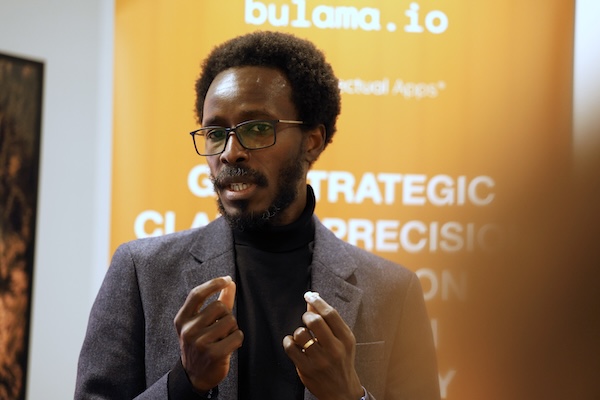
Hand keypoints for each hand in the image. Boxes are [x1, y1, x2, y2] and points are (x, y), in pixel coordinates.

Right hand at [174, 276, 242, 391]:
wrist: (196, 375)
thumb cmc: (201, 343)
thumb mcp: (202, 322)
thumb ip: (218, 300)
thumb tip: (230, 282)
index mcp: (182, 319)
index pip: (197, 294)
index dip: (213, 283)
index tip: (226, 279)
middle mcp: (188, 330)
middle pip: (219, 306)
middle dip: (226, 315)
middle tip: (220, 328)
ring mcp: (199, 343)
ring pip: (230, 321)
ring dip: (232, 328)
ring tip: (223, 338)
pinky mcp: (213, 354)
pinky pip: (237, 336)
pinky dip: (237, 339)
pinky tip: (228, 346)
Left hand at [282, 292, 363, 399]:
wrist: (342, 391)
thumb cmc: (341, 360)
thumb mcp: (342, 340)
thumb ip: (329, 321)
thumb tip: (314, 299)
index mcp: (346, 339)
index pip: (330, 314)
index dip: (317, 301)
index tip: (309, 295)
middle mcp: (334, 349)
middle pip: (315, 321)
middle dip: (307, 316)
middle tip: (307, 320)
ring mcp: (320, 360)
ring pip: (300, 334)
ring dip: (298, 331)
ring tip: (302, 336)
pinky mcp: (307, 369)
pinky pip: (290, 348)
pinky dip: (289, 341)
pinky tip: (294, 344)